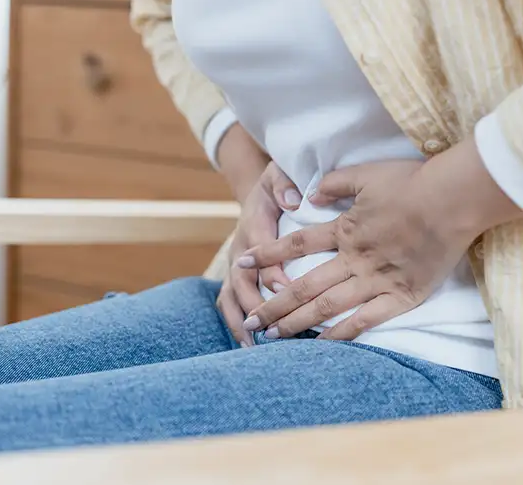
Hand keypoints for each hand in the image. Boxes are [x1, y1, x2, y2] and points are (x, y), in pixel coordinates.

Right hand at [218, 162, 301, 346]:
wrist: (260, 193)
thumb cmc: (279, 184)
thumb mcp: (281, 175)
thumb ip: (285, 183)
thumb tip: (293, 199)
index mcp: (253, 223)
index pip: (260, 250)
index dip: (271, 270)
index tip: (287, 288)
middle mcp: (240, 248)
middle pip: (240, 280)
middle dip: (255, 304)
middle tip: (270, 327)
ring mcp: (235, 266)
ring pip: (230, 297)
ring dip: (241, 322)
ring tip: (254, 347)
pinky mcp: (236, 278)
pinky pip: (230, 305)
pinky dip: (237, 326)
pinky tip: (251, 347)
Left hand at [238, 159, 479, 340]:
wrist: (452, 199)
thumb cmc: (412, 182)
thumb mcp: (366, 174)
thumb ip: (334, 183)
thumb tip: (310, 192)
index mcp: (344, 229)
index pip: (295, 245)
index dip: (266, 254)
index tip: (241, 264)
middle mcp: (354, 258)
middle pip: (304, 285)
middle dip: (273, 305)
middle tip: (250, 322)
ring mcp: (376, 279)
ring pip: (327, 306)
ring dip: (297, 323)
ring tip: (273, 338)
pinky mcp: (402, 295)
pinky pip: (365, 320)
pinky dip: (341, 334)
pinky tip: (322, 346)